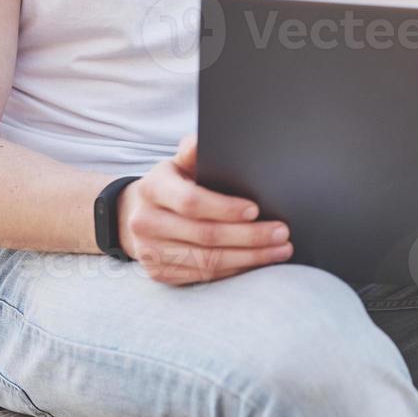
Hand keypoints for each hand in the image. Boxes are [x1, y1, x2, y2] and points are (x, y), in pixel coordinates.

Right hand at [119, 135, 293, 285]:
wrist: (136, 214)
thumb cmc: (171, 184)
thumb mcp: (178, 164)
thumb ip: (193, 153)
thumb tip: (202, 141)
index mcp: (152, 188)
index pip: (191, 202)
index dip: (225, 208)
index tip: (256, 210)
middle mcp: (145, 222)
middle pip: (205, 235)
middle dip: (249, 236)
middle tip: (282, 233)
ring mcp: (150, 251)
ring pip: (207, 260)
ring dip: (249, 257)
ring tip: (280, 250)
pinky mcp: (159, 273)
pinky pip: (204, 275)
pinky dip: (235, 270)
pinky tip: (258, 262)